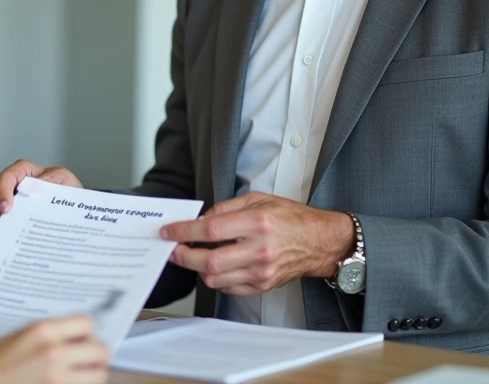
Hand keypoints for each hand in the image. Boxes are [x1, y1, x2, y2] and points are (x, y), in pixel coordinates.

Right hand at [0, 159, 82, 231]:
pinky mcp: (12, 222)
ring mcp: (11, 206)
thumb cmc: (69, 190)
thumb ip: (50, 180)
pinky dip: (5, 236)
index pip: (7, 177)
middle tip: (7, 225)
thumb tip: (35, 188)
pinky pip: (0, 229)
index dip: (2, 191)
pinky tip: (15, 243)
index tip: (6, 207)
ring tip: (11, 236)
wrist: (76, 210)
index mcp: (24, 173)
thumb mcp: (64, 179)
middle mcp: (13, 189)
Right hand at [0, 316, 108, 383]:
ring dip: (92, 374)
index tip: (85, 338)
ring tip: (81, 373)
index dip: (89, 332)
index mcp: (43, 332)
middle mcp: (54, 353)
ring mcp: (57, 379)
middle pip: (101, 351)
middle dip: (97, 355)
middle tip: (89, 358)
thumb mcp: (20, 337)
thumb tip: (76, 336)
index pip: (87, 324)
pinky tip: (67, 382)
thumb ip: (49, 335)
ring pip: (98, 376)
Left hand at [160, 193, 354, 295]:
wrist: (319, 242)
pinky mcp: (263, 285)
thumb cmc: (291, 218)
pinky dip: (216, 278)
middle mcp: (259, 250)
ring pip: (215, 278)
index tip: (168, 232)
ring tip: (192, 257)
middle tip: (172, 250)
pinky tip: (215, 266)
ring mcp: (261, 271)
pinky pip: (228, 288)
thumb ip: (227, 208)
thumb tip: (201, 219)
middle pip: (209, 261)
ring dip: (197, 269)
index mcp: (258, 222)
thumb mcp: (259, 199)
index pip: (211, 229)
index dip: (184, 231)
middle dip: (183, 256)